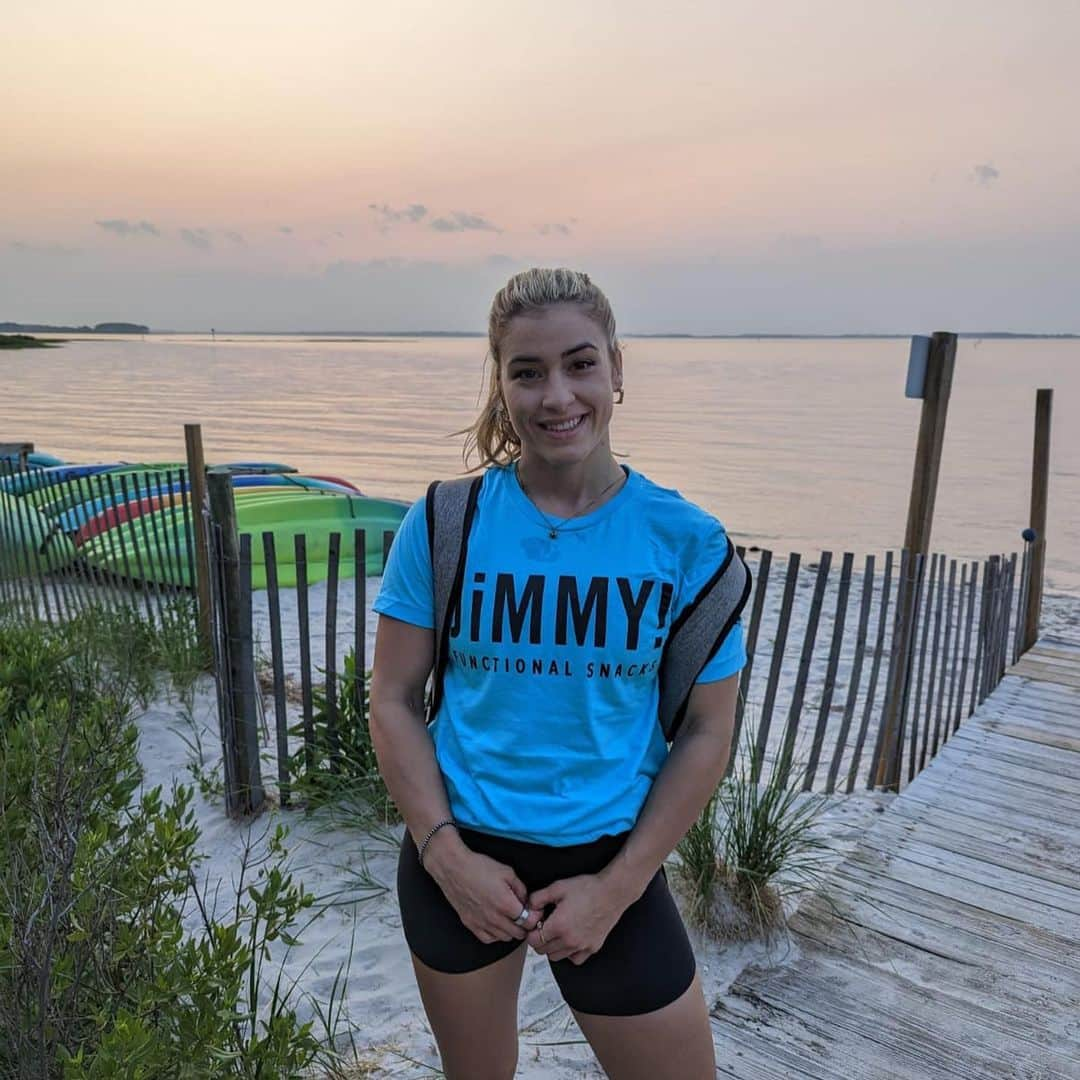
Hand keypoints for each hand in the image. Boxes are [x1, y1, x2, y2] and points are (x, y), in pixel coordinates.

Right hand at [426, 846, 542, 944]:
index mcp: (506, 904)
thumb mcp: (507, 871)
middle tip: (524, 915)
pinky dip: (496, 934)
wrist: (454, 868)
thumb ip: (521, 888)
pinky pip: (488, 939)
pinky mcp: (471, 924)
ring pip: (505, 938)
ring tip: (510, 918)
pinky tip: (496, 923)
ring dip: (511, 930)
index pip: (528, 922)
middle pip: (518, 933)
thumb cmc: (479, 867)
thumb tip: (526, 900)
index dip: (534, 917)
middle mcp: (495, 918)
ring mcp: (482, 923)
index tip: (533, 911)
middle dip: (525, 925)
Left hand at [525, 874, 629, 964]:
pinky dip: (569, 953)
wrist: (612, 892)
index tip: (535, 925)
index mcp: (558, 926)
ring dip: (552, 947)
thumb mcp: (558, 887)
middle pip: (543, 950)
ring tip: (557, 931)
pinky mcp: (592, 948)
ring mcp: (582, 946)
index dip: (530, 932)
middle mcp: (569, 940)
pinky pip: (574, 959)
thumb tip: (529, 907)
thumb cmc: (587, 888)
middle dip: (539, 939)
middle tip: (545, 926)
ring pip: (556, 957)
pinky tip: (570, 939)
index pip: (533, 941)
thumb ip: (538, 898)